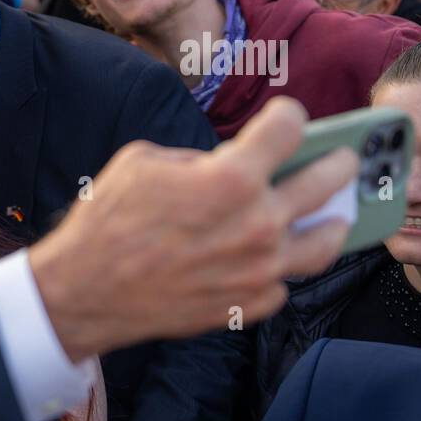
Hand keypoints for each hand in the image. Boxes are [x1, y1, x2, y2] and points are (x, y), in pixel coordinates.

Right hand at [31, 97, 356, 361]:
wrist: (85, 291)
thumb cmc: (106, 222)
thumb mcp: (142, 162)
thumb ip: (197, 159)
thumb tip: (225, 164)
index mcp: (231, 178)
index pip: (289, 127)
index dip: (285, 117)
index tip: (282, 121)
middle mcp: (258, 223)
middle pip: (328, 179)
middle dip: (333, 162)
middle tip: (335, 161)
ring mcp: (260, 268)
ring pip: (326, 240)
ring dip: (330, 221)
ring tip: (328, 217)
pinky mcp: (252, 303)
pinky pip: (282, 281)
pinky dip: (275, 268)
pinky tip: (261, 260)